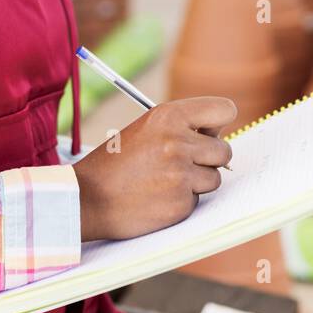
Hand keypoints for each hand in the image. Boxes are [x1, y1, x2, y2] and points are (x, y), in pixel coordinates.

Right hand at [71, 96, 236, 240]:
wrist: (87, 198)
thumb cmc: (115, 162)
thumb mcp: (146, 129)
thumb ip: (181, 126)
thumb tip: (217, 135)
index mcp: (169, 116)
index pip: (224, 109)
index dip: (217, 124)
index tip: (208, 134)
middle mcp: (178, 141)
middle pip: (224, 150)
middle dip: (208, 159)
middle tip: (183, 163)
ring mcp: (181, 174)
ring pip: (214, 178)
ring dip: (197, 182)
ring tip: (165, 181)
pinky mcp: (180, 203)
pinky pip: (198, 200)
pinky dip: (182, 201)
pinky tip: (158, 197)